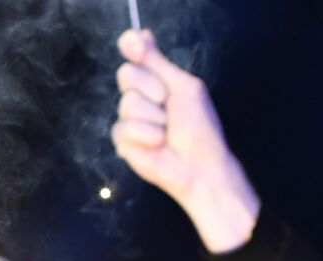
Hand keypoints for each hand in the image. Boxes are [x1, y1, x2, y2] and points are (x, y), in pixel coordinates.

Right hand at [112, 30, 260, 252]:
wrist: (199, 166)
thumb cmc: (198, 128)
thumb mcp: (183, 87)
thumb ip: (159, 63)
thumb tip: (140, 33)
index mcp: (156, 79)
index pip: (134, 52)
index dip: (132, 46)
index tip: (136, 46)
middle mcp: (140, 95)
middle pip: (126, 74)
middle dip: (151, 88)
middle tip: (168, 104)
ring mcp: (130, 118)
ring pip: (127, 103)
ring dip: (154, 118)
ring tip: (167, 131)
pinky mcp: (123, 141)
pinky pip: (124, 128)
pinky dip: (147, 136)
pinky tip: (158, 144)